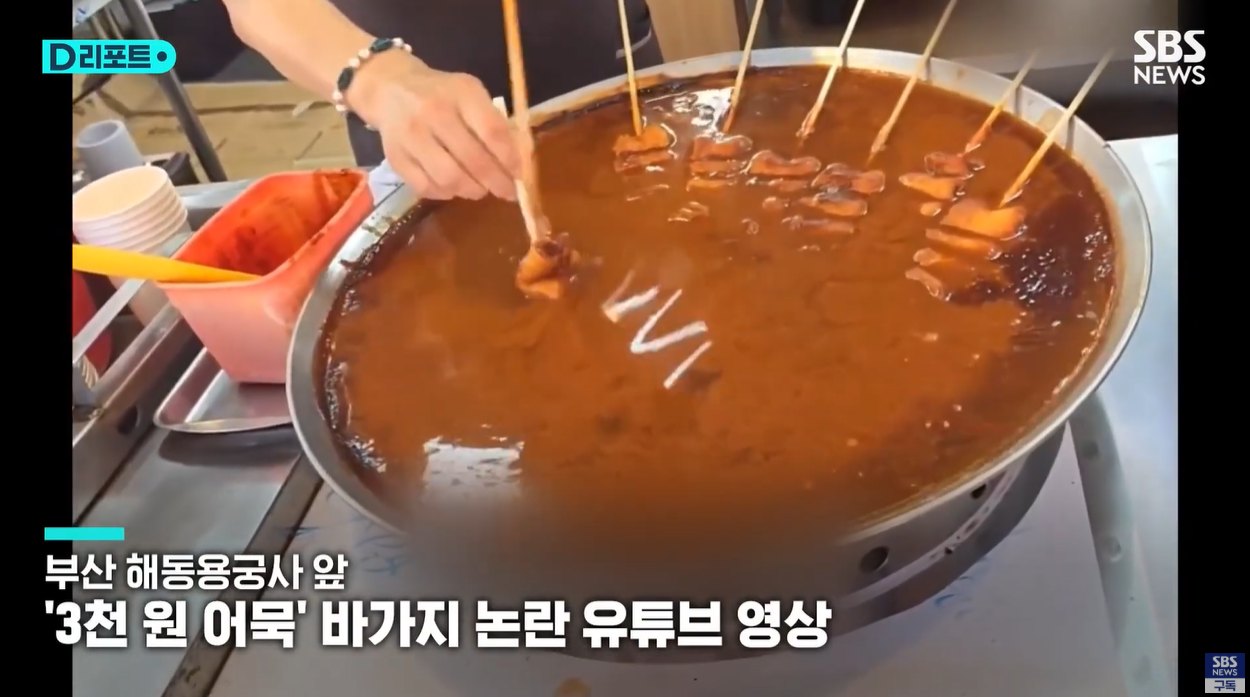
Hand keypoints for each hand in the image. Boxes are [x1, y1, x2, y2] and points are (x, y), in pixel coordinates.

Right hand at [352, 50, 519, 199]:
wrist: (389, 88)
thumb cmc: (441, 93)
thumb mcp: (471, 94)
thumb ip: (494, 122)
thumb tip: (519, 160)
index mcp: (460, 93)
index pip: (492, 132)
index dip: (510, 159)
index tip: (520, 175)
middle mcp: (433, 113)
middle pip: (473, 160)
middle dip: (497, 182)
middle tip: (507, 192)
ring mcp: (411, 136)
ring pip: (450, 179)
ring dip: (473, 190)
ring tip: (481, 189)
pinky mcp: (396, 157)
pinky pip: (426, 187)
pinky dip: (446, 193)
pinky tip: (455, 188)